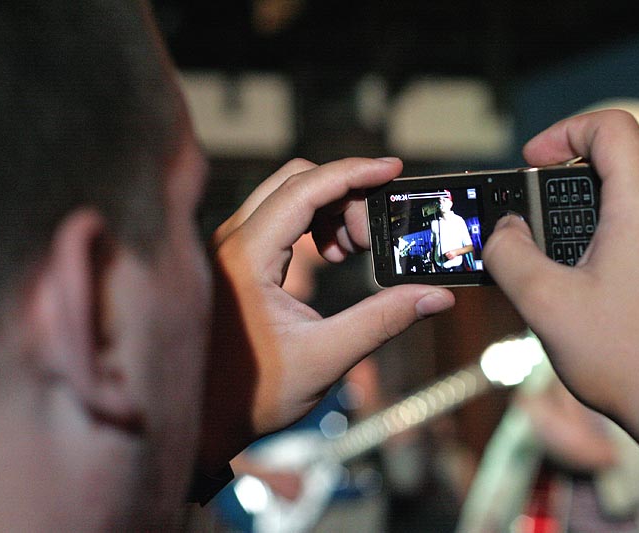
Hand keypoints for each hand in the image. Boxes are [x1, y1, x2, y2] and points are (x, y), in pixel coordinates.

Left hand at [199, 157, 454, 468]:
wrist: (203, 419)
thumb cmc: (252, 393)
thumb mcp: (327, 357)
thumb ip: (383, 320)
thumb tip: (435, 296)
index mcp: (247, 257)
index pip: (304, 188)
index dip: (353, 173)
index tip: (392, 169)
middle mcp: (232, 241)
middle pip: (294, 180)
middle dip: (345, 192)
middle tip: (374, 233)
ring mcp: (230, 247)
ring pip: (286, 195)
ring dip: (330, 208)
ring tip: (356, 249)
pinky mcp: (236, 257)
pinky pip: (278, 217)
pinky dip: (313, 222)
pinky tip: (332, 255)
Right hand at [484, 110, 638, 531]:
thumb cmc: (625, 357)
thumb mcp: (544, 302)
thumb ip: (509, 253)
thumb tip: (503, 232)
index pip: (611, 128)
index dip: (564, 132)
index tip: (533, 161)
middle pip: (618, 162)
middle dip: (565, 180)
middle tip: (532, 216)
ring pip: (630, 199)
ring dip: (585, 213)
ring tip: (553, 256)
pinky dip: (608, 237)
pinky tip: (584, 283)